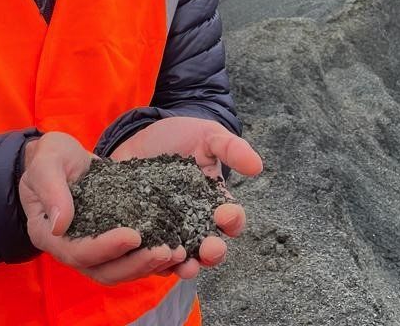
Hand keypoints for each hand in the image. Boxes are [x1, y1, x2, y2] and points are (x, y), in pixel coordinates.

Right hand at [18, 131, 185, 284]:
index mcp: (49, 236)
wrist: (64, 156)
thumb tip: (61, 225)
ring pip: (122, 269)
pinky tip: (178, 248)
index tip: (133, 235)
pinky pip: (133, 256)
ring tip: (177, 253)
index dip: (105, 248)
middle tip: (165, 251)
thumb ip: (51, 189)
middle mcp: (71, 249)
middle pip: (104, 271)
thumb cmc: (51, 157)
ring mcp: (94, 248)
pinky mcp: (113, 240)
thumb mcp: (47, 162)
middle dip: (135, 264)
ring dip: (149, 265)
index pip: (77, 252)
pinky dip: (154, 257)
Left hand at [110, 117, 263, 278]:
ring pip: (180, 258)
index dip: (232, 222)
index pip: (231, 220)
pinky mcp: (141, 231)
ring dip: (184, 265)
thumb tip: (257, 166)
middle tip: (209, 249)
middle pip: (209, 249)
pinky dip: (150, 259)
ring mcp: (167, 229)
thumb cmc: (180, 135)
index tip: (225, 214)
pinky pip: (147, 253)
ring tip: (183, 264)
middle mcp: (194, 222)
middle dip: (212, 253)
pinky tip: (148, 254)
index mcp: (214, 203)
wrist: (141, 133)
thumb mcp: (208, 135)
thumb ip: (231, 148)